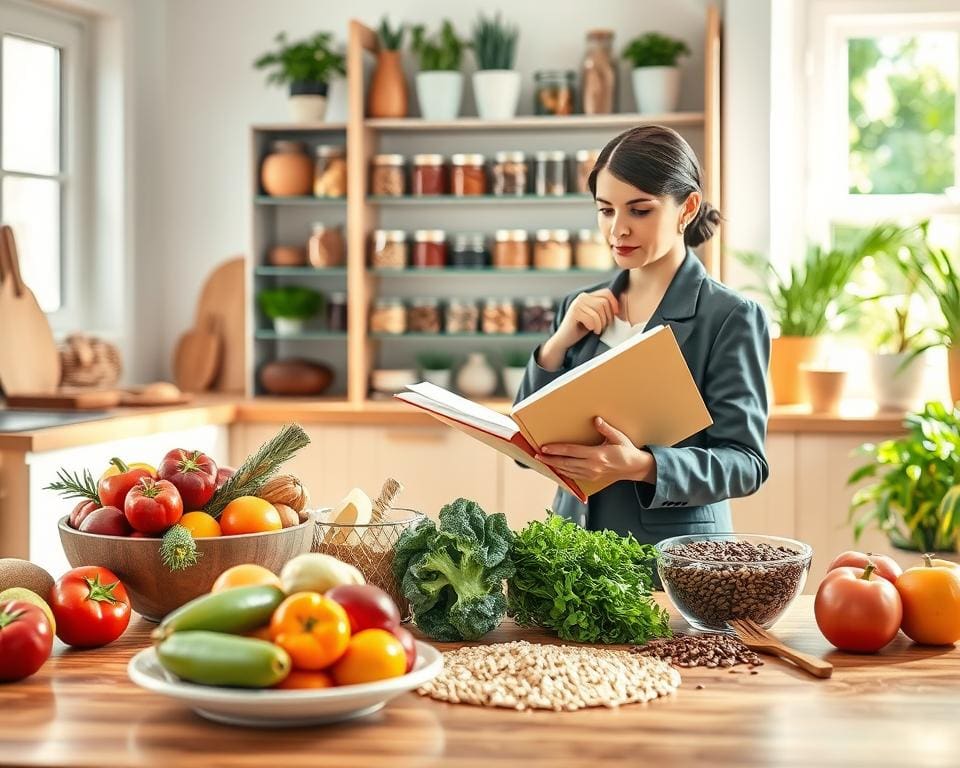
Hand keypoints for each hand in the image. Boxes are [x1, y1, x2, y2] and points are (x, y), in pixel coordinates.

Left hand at [536, 417, 655, 483]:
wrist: (634, 468)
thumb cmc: (626, 450)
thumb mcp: (618, 438)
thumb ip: (606, 429)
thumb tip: (596, 419)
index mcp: (597, 455)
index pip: (572, 452)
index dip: (557, 450)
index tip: (545, 448)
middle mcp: (592, 467)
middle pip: (566, 463)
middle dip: (550, 459)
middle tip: (537, 456)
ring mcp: (591, 474)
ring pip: (567, 471)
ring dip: (553, 466)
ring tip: (542, 461)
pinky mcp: (591, 479)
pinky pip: (573, 476)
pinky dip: (562, 472)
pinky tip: (555, 468)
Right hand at [555, 289, 619, 346]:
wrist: (564, 340)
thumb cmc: (582, 329)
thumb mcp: (595, 317)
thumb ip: (604, 309)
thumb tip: (621, 304)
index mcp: (588, 296)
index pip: (607, 293)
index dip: (614, 303)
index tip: (616, 315)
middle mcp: (582, 297)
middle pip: (604, 302)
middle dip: (607, 317)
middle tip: (603, 327)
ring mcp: (577, 303)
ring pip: (599, 310)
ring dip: (601, 323)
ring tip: (597, 330)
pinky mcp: (574, 312)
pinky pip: (592, 318)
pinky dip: (594, 326)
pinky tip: (591, 330)